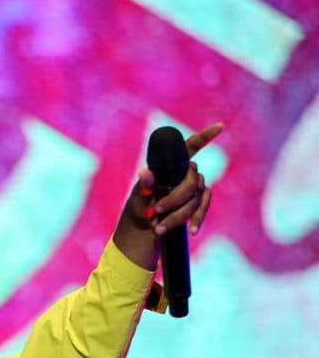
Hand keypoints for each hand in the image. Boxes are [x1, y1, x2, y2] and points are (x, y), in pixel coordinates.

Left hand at [114, 122, 222, 269]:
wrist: (143, 230)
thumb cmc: (139, 210)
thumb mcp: (137, 199)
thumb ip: (143, 186)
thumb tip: (144, 171)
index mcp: (170, 167)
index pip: (189, 148)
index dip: (205, 136)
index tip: (220, 126)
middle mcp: (185, 174)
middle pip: (191, 181)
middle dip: (175, 199)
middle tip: (156, 211)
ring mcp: (194, 188)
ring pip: (196, 198)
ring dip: (179, 215)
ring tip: (159, 229)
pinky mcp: (198, 203)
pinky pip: (203, 207)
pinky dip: (196, 219)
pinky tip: (191, 230)